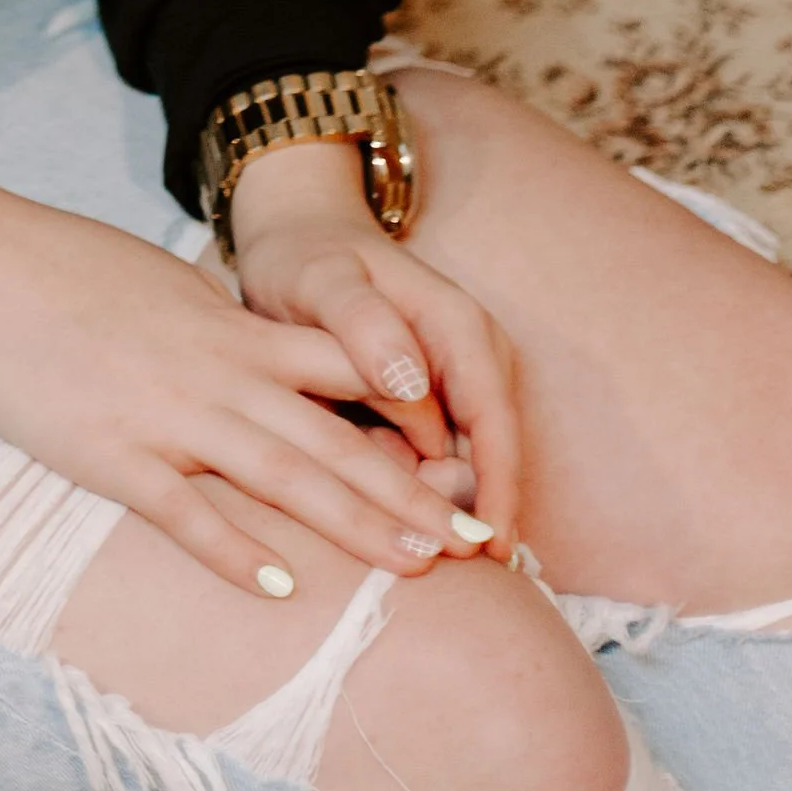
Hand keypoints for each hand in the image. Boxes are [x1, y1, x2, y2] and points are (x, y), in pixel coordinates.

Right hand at [0, 159, 471, 597]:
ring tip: (418, 563)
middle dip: (411, 490)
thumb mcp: (162, 284)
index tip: (467, 454)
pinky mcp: (111, 452)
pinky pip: (183, 510)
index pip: (342, 369)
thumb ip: (218, 324)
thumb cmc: (63, 269)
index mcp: (228, 328)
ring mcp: (166, 414)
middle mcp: (215, 372)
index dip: (409, 413)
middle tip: (477, 537)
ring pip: (280, 475)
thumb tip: (261, 350)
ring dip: (355, 522)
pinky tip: (279, 582)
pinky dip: (232, 547)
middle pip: (332, 435)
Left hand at [227, 136, 521, 558]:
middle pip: (484, 457)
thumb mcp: (321, 278)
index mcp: (459, 326)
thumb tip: (412, 383)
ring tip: (384, 531)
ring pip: (458, 467)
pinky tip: (371, 508)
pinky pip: (431, 460)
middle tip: (411, 548)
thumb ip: (362, 323)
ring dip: (426, 503)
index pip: (495, 423)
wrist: (294, 238)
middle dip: (456, 509)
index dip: (496, 490)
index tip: (489, 552)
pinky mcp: (429, 404)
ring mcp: (454, 384)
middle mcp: (471, 358)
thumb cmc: (306, 256)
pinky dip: (407, 486)